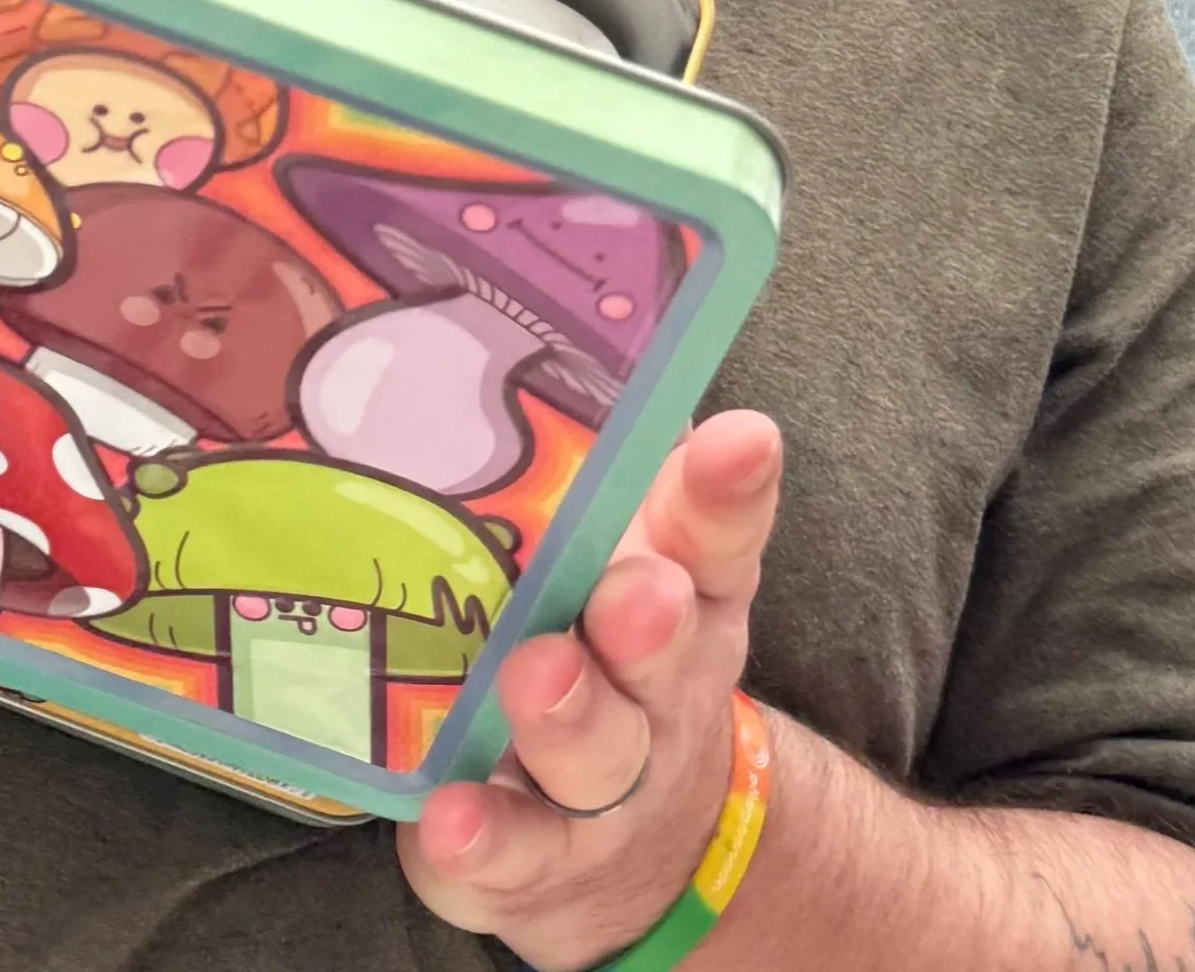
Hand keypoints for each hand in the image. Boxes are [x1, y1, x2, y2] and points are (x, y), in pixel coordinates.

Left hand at [398, 409, 781, 971]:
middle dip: (647, 618)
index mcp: (684, 593)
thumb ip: (618, 462)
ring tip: (533, 681)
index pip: (718, 531)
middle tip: (637, 590)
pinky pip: (507, 855)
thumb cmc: (608, 653)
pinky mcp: (529, 861)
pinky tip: (450, 817)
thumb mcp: (634, 558)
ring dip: (569, 717)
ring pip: (593, 754)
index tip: (744, 435)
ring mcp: (598, 784)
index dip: (731, 487)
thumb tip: (601, 332)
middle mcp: (657, 690)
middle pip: (660, 651)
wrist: (633, 848)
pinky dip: (482, 840)